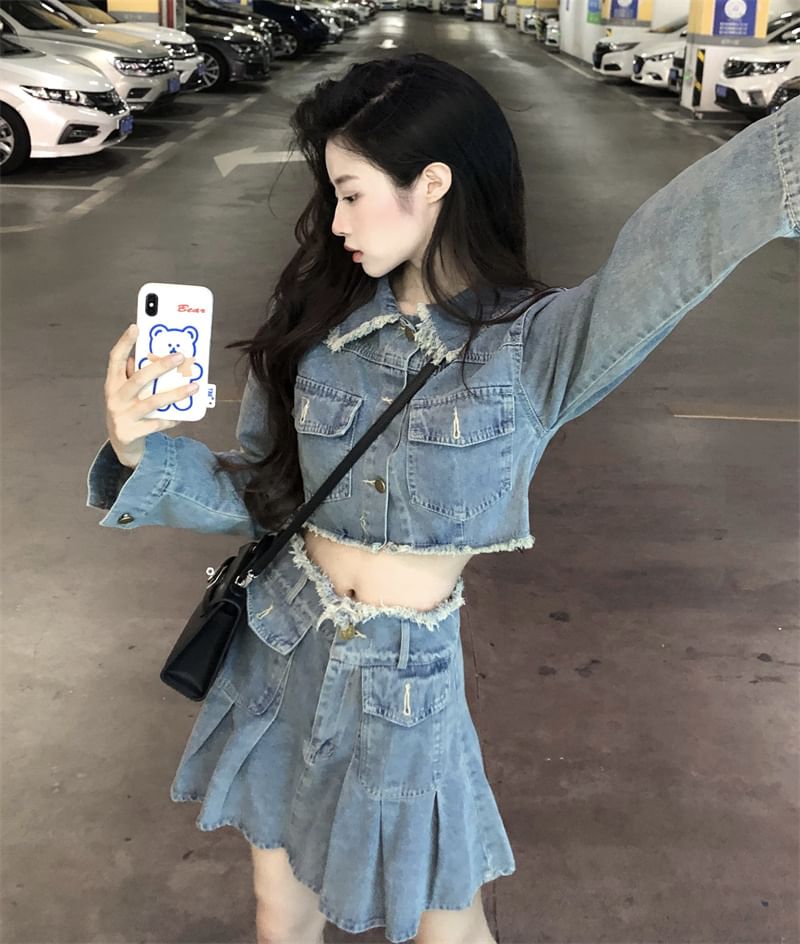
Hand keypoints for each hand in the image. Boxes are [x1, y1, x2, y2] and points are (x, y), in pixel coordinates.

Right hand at [104, 324, 199, 468]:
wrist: (121, 443)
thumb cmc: (128, 410)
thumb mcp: (127, 392)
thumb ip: (137, 376)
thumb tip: (157, 356)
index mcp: (112, 384)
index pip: (114, 359)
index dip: (124, 343)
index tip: (136, 327)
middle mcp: (114, 398)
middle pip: (139, 379)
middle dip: (160, 366)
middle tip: (180, 357)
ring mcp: (121, 416)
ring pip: (153, 402)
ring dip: (175, 393)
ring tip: (193, 387)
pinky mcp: (130, 433)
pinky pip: (157, 423)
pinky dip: (171, 418)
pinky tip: (182, 415)